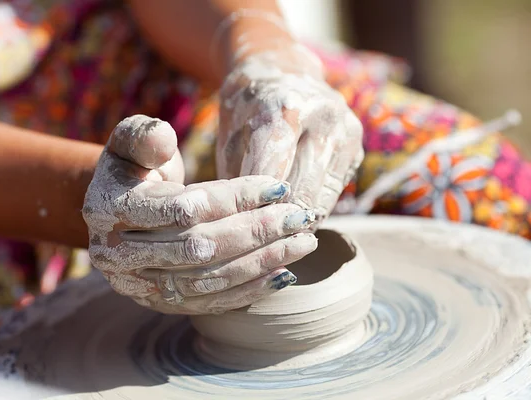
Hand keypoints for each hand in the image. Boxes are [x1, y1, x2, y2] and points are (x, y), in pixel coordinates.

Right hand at [83, 115, 317, 313]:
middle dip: (256, 233)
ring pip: (208, 280)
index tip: (278, 187)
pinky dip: (249, 291)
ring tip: (302, 244)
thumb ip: (144, 135)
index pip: (183, 209)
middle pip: (200, 249)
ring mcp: (137, 285)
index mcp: (109, 208)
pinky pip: (209, 302)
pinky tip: (284, 275)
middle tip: (299, 218)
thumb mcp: (130, 142)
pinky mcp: (159, 302)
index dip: (235, 198)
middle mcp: (117, 254)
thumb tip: (165, 138)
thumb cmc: (133, 168)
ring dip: (261, 263)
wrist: (117, 209)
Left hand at [218, 43, 363, 222]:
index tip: (239, 232)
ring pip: (320, 199)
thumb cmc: (246, 109)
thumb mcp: (230, 137)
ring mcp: (347, 132)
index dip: (253, 208)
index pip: (271, 174)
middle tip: (255, 244)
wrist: (282, 70)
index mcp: (285, 108)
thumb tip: (241, 226)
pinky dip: (310, 209)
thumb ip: (237, 178)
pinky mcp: (356, 148)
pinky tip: (291, 215)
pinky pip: (332, 194)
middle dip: (276, 221)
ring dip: (296, 222)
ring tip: (272, 235)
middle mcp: (325, 118)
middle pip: (301, 191)